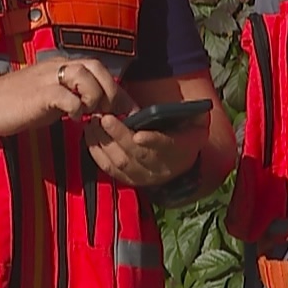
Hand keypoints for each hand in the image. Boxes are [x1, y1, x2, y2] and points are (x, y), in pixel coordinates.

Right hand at [0, 59, 123, 136]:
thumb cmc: (16, 104)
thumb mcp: (50, 97)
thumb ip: (72, 97)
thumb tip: (95, 107)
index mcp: (61, 67)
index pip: (98, 69)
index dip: (116, 89)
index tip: (126, 109)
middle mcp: (57, 67)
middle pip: (96, 67)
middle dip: (111, 91)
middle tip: (113, 113)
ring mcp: (48, 79)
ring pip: (85, 76)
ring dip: (94, 96)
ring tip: (91, 114)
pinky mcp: (39, 94)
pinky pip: (67, 97)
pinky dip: (76, 108)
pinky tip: (73, 119)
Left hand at [84, 103, 208, 187]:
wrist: (181, 165)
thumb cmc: (185, 136)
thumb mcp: (197, 125)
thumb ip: (196, 115)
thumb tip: (198, 107)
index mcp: (177, 151)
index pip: (164, 146)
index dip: (152, 141)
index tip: (139, 134)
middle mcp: (158, 168)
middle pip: (136, 155)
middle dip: (119, 136)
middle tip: (104, 118)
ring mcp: (141, 176)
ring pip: (119, 162)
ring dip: (104, 142)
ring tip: (93, 123)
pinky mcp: (127, 180)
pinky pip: (108, 169)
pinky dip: (96, 152)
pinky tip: (89, 135)